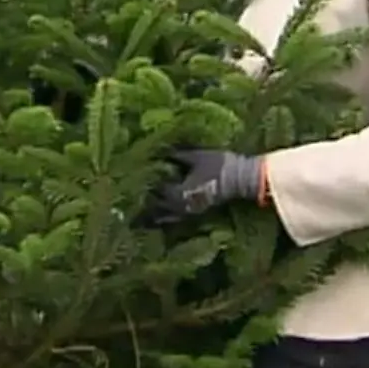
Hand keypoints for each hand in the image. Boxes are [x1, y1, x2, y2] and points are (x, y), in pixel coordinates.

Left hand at [139, 149, 264, 227]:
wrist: (244, 179)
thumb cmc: (220, 166)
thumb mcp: (196, 156)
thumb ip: (175, 154)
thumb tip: (156, 149)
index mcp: (178, 193)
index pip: (153, 192)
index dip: (140, 185)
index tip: (127, 180)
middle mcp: (181, 206)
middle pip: (155, 209)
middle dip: (141, 204)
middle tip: (124, 199)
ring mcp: (189, 211)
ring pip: (164, 217)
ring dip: (150, 213)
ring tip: (134, 212)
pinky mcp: (195, 211)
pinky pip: (174, 218)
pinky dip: (162, 216)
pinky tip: (156, 215)